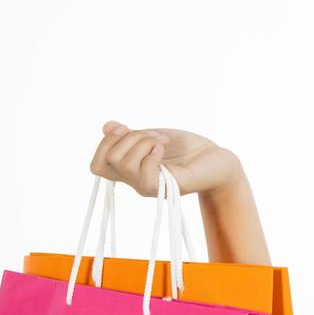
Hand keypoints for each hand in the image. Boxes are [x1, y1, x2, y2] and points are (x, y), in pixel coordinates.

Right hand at [89, 121, 242, 197]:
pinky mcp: (167, 188)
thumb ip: (129, 134)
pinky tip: (164, 147)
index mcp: (130, 170)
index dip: (104, 143)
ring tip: (162, 140)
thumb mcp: (152, 135)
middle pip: (109, 161)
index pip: (97, 165)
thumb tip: (107, 126)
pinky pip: (145, 174)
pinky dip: (152, 151)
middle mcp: (136, 182)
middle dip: (128, 138)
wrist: (217, 159)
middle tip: (152, 134)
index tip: (124, 128)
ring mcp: (150, 187)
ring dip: (142, 141)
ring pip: (124, 164)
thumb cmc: (186, 149)